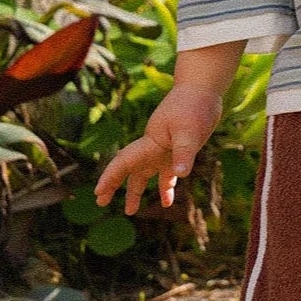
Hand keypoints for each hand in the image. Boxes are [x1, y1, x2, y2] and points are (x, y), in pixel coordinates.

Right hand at [96, 83, 223, 215]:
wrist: (202, 89)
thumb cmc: (194, 106)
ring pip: (145, 174)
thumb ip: (184, 153)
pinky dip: (166, 187)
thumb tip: (180, 174)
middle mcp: (152, 147)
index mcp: (149, 142)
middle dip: (114, 185)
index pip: (124, 162)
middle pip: (128, 169)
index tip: (98, 193)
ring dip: (137, 191)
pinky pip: (167, 173)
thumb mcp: (190, 131)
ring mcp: (164, 149)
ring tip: (130, 211)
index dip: (110, 177)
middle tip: (100, 202)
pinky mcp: (177, 150)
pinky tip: (167, 202)